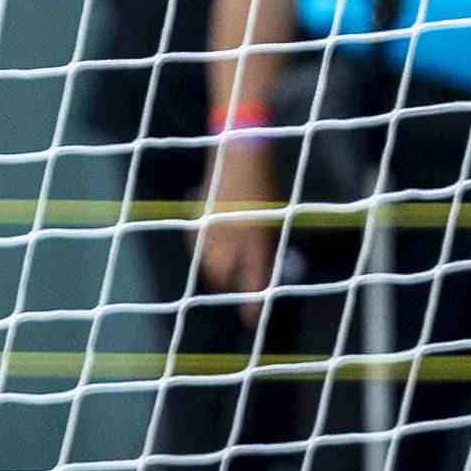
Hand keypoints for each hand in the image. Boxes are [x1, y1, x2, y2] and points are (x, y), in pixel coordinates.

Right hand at [196, 143, 282, 294]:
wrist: (240, 153)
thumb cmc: (266, 183)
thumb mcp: (275, 217)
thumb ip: (267, 243)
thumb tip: (264, 264)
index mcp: (257, 239)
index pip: (254, 281)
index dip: (251, 304)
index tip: (250, 318)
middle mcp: (232, 238)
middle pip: (223, 275)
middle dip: (228, 284)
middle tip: (235, 285)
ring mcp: (212, 228)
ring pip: (206, 263)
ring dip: (214, 269)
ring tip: (221, 268)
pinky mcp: (199, 218)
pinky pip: (196, 244)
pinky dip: (201, 249)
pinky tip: (207, 246)